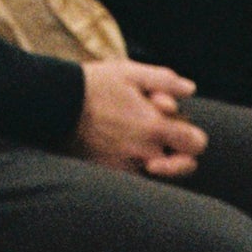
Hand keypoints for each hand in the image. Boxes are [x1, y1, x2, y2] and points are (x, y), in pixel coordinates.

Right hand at [71, 57, 207, 178]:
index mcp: (154, 126)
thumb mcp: (130, 72)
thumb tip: (190, 89)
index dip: (192, 136)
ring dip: (156, 162)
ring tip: (139, 145)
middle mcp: (144, 152)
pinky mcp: (109, 173)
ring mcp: (126, 166)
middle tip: (165, 145)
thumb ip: (164, 80)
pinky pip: (133, 179)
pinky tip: (122, 150)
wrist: (55, 105)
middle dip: (180, 157)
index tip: (178, 127)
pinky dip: (134, 168)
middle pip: (182, 167)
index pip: (196, 144)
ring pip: (158, 175)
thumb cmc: (94, 85)